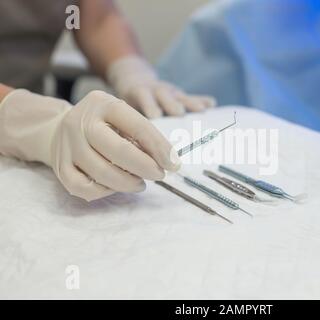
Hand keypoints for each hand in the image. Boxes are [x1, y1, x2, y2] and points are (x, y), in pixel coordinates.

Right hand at [0, 90, 180, 200]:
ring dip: (128, 183)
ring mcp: (67, 145)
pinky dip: (104, 192)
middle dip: (145, 167)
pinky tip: (115, 187)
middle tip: (159, 175)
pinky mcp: (60, 167)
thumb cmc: (102, 125)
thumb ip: (142, 135)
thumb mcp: (121, 118)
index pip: (138, 126)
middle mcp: (81, 122)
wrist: (57, 129)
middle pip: (119, 151)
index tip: (174, 163)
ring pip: (103, 173)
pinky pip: (85, 188)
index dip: (160, 148)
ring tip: (139, 183)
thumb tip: (169, 160)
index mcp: (103, 104)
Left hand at [106, 55, 215, 117]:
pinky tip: (212, 105)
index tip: (156, 122)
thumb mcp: (124, 109)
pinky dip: (202, 101)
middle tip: (180, 116)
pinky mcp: (180, 94)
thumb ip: (129, 124)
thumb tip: (131, 151)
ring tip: (200, 111)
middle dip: (173, 107)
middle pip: (166, 100)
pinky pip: (193, 97)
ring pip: (181, 97)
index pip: (146, 104)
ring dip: (190, 104)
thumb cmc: (129, 105)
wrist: (135, 81)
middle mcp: (156, 92)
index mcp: (140, 95)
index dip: (151, 111)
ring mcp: (170, 92)